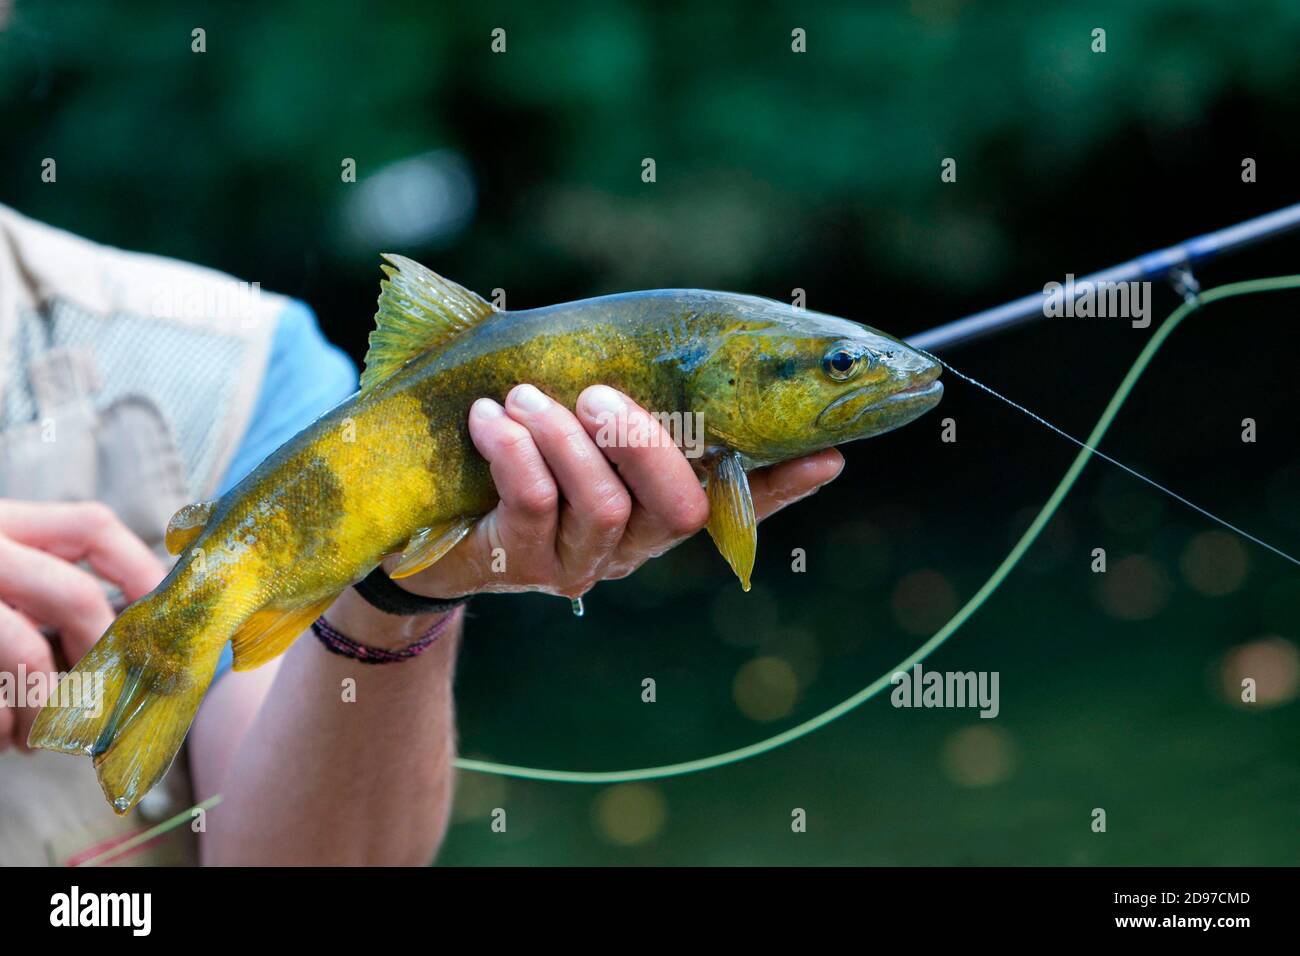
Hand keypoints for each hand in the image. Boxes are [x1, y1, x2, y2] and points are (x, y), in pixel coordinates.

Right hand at [0, 500, 164, 751]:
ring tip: (39, 737)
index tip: (168, 623)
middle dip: (105, 660)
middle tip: (108, 704)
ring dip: (47, 707)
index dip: (144, 572)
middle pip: (74, 595)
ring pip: (23, 648)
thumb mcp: (0, 580)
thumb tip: (138, 644)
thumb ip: (47, 594)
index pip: (91, 527)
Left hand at [393, 384, 843, 599]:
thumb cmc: (511, 447)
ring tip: (521, 396)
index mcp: (659, 502)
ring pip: (604, 504)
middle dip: (642, 440)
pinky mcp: (522, 565)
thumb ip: (627, 389)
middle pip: (679, 505)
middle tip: (597, 391)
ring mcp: (582, 559)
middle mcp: (635, 540)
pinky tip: (490, 417)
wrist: (420, 516)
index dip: (786, 484)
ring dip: (562, 437)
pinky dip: (513, 450)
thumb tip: (685, 340)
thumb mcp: (570, 413)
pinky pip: (535, 506)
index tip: (829, 453)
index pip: (741, 501)